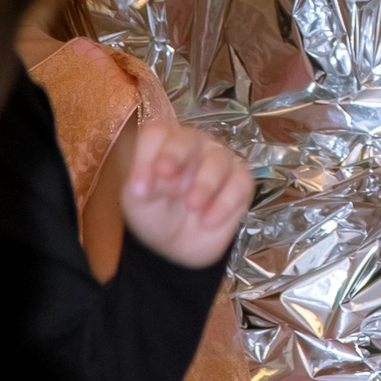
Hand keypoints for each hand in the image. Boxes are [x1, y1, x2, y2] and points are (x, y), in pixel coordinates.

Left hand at [120, 117, 253, 270]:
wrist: (177, 247)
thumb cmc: (155, 215)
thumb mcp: (139, 204)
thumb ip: (141, 188)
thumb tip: (144, 185)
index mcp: (164, 144)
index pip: (157, 134)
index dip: (147, 157)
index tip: (140, 188)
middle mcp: (194, 146)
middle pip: (189, 138)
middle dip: (177, 157)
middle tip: (170, 186)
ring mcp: (220, 162)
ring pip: (218, 160)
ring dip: (205, 184)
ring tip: (192, 207)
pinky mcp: (241, 183)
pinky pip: (240, 184)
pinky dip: (224, 203)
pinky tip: (208, 222)